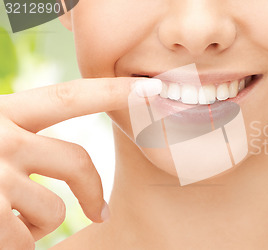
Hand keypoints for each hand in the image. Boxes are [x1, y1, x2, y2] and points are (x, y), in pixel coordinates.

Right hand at [0, 77, 159, 248]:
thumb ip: (19, 136)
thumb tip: (52, 158)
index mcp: (0, 113)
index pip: (67, 97)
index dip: (113, 92)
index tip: (152, 89)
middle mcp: (0, 138)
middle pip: (78, 163)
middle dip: (92, 192)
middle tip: (102, 214)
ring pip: (56, 210)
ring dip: (38, 224)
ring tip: (7, 218)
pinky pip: (28, 239)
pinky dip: (18, 243)